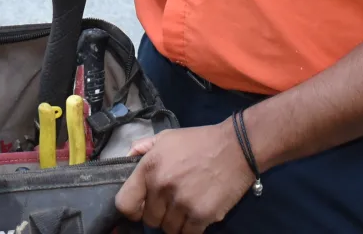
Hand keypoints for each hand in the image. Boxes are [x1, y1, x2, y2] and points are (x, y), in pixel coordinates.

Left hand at [114, 123, 257, 233]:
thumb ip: (143, 147)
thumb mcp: (167, 137)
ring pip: (169, 229)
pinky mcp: (202, 215)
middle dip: (160, 214)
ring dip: (176, 222)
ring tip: (187, 207)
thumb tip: (128, 156)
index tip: (143, 207)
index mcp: (149, 168)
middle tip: (172, 204)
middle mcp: (162, 187)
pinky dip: (192, 228)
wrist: (237, 148)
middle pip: (150, 220)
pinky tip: (198, 215)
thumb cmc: (200, 141)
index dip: (133, 209)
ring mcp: (182, 203)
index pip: (125, 204)